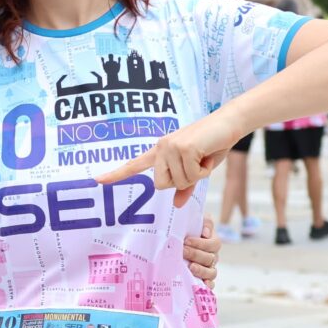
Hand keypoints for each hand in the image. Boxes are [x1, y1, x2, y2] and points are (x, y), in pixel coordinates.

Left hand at [94, 116, 238, 206]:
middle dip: (182, 182)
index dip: (116, 174)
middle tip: (196, 165)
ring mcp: (171, 146)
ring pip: (179, 182)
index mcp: (160, 151)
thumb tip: (177, 205)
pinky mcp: (183, 147)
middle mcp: (161, 147)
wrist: (229, 122)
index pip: (134, 165)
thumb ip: (185, 186)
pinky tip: (207, 154)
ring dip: (197, 175)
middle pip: (162, 185)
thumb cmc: (213, 145)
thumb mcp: (198, 169)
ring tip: (204, 156)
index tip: (97, 180)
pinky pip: (192, 175)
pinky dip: (204, 171)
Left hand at [182, 216, 219, 285]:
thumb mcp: (198, 223)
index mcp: (213, 243)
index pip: (212, 244)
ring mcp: (210, 269)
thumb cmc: (190, 232)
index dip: (201, 243)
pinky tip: (203, 284)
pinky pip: (210, 285)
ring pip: (211, 272)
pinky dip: (208, 286)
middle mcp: (213, 257)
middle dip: (196, 254)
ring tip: (191, 267)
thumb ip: (205, 222)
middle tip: (183, 251)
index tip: (187, 240)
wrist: (181, 244)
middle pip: (210, 258)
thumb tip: (206, 233)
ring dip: (201, 270)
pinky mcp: (205, 280)